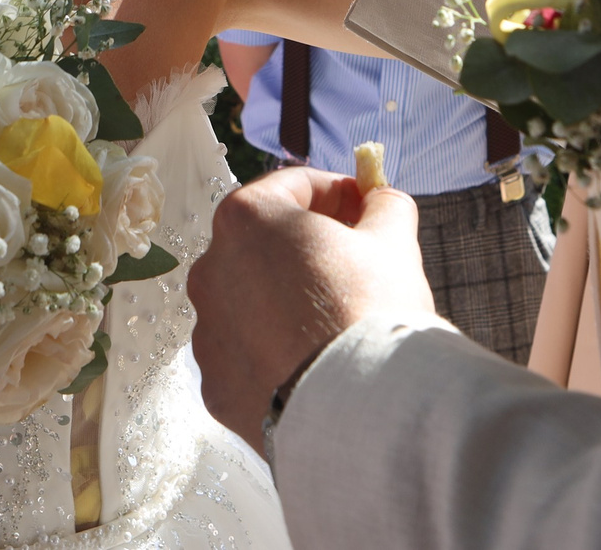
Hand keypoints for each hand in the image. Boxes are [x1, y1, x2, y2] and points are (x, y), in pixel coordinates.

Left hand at [188, 167, 433, 454]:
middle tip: (353, 257)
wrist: (358, 414)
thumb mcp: (393, 243)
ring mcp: (207, 332)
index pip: (291, 186)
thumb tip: (382, 200)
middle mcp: (211, 270)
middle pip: (262, 242)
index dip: (334, 191)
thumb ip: (385, 207)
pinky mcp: (215, 385)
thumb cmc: (370, 313)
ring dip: (284, 298)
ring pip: (249, 300)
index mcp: (247, 220)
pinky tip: (312, 360)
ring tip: (333, 318)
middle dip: (305, 244)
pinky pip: (245, 355)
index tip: (363, 205)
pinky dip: (272, 350)